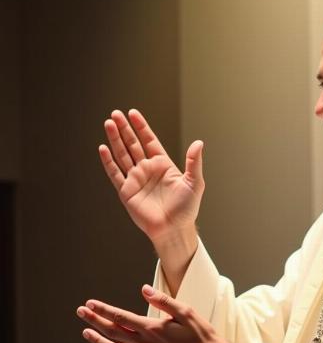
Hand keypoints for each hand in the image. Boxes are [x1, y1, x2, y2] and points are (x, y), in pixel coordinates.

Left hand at [76, 285, 239, 342]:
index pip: (121, 317)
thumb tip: (145, 290)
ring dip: (97, 340)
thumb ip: (163, 301)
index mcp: (152, 329)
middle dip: (95, 321)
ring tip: (86, 332)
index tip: (91, 303)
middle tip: (82, 312)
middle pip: (112, 332)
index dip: (104, 310)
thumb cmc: (201, 335)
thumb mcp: (186, 312)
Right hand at [100, 109, 202, 242]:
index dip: (141, 127)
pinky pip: (115, 173)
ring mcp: (136, 179)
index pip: (149, 141)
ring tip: (109, 123)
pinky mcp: (126, 191)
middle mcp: (147, 170)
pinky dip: (108, 161)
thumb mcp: (194, 182)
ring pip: (122, 155)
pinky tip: (103, 148)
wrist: (174, 229)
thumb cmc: (186, 209)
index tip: (133, 113)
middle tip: (116, 113)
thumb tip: (199, 143)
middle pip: (133, 144)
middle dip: (125, 129)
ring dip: (115, 139)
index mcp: (163, 165)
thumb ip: (194, 162)